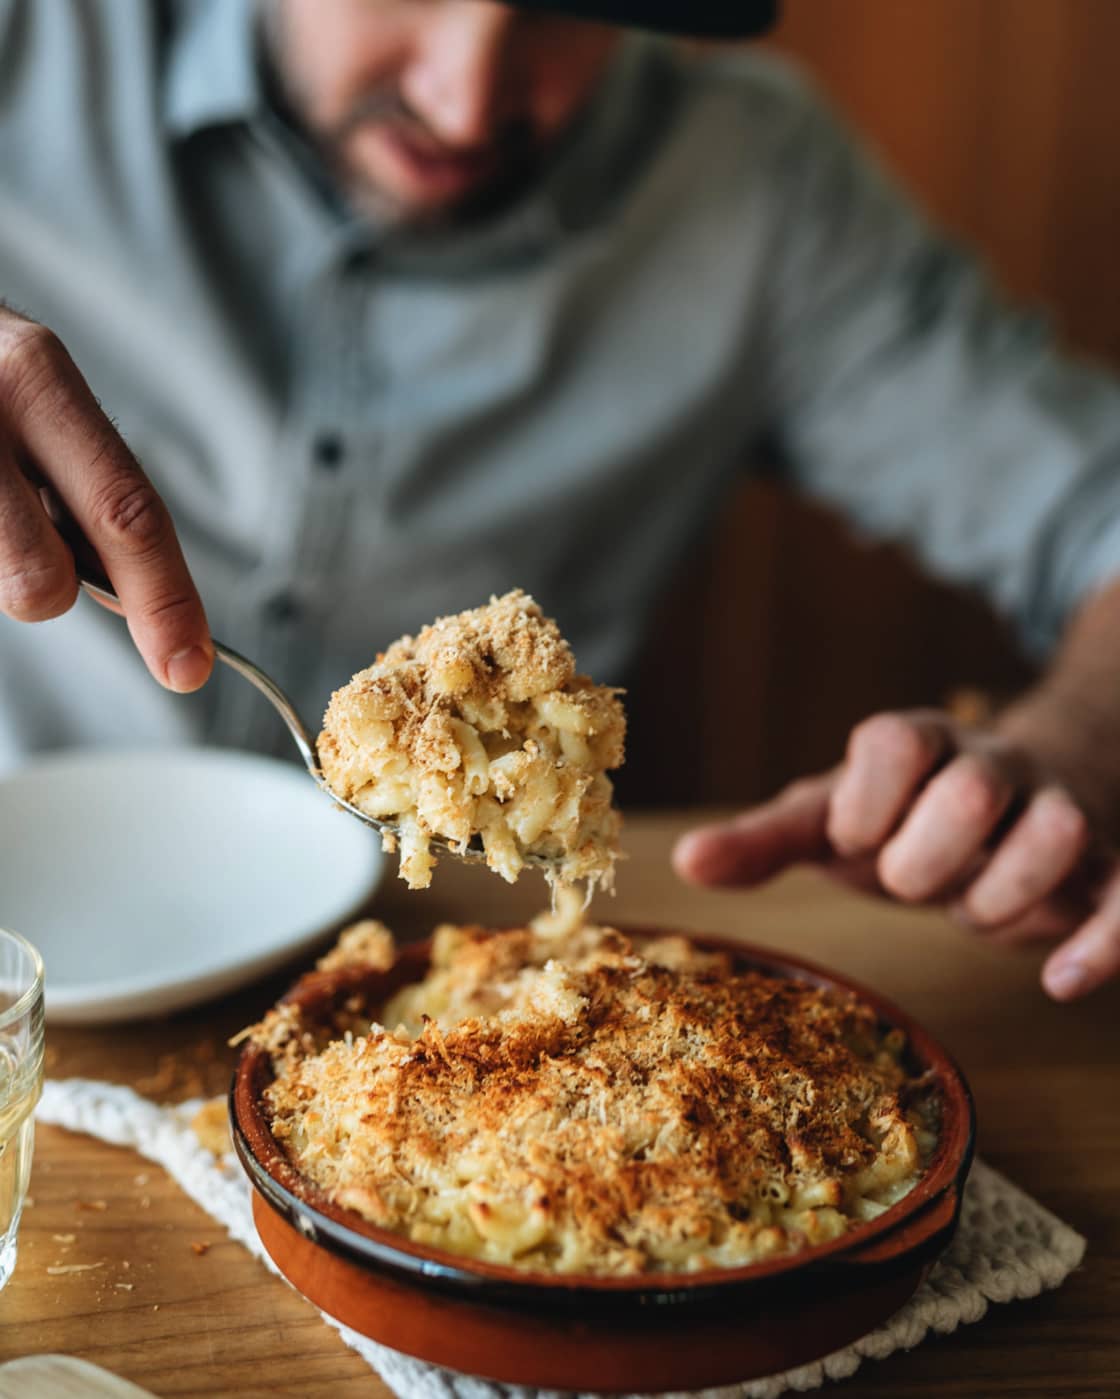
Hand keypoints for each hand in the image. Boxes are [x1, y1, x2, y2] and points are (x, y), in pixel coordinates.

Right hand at [0, 307, 210, 688]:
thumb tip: (134, 599)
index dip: (165, 600)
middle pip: (42, 576)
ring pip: (2, 583)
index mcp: (39, 380)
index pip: (126, 512)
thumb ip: (88, 485)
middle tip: (46, 571)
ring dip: (2, 561)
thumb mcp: (40, 396)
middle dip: (54, 594)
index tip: (188, 666)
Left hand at [673, 708, 1119, 1001]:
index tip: (856, 841)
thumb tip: (684, 863)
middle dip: (927, 862)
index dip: (866, 807)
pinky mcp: (1107, 862)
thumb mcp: (831, 822)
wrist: (1008, 805)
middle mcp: (992, 763)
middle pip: (970, 790)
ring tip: (971, 910)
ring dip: (1001, 897)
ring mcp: (1058, 807)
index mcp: (916, 743)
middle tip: (913, 885)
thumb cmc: (902, 818)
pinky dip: (1101, 941)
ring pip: (1058, 831)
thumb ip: (764, 840)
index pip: (893, 742)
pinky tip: (1058, 979)